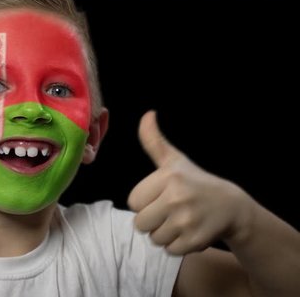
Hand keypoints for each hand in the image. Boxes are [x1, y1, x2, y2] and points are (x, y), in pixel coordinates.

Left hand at [127, 111, 249, 254]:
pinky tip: (189, 232)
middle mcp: (177, 198)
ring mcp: (187, 221)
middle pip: (141, 223)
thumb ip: (154, 141)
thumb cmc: (195, 182)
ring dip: (164, 234)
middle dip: (153, 221)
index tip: (161, 197)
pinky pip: (169, 250)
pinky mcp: (195, 241)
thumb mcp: (174, 160)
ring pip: (154, 239)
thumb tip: (147, 114)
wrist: (232, 207)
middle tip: (170, 212)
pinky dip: (177, 246)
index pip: (133, 202)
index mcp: (168, 177)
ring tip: (180, 221)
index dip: (145, 202)